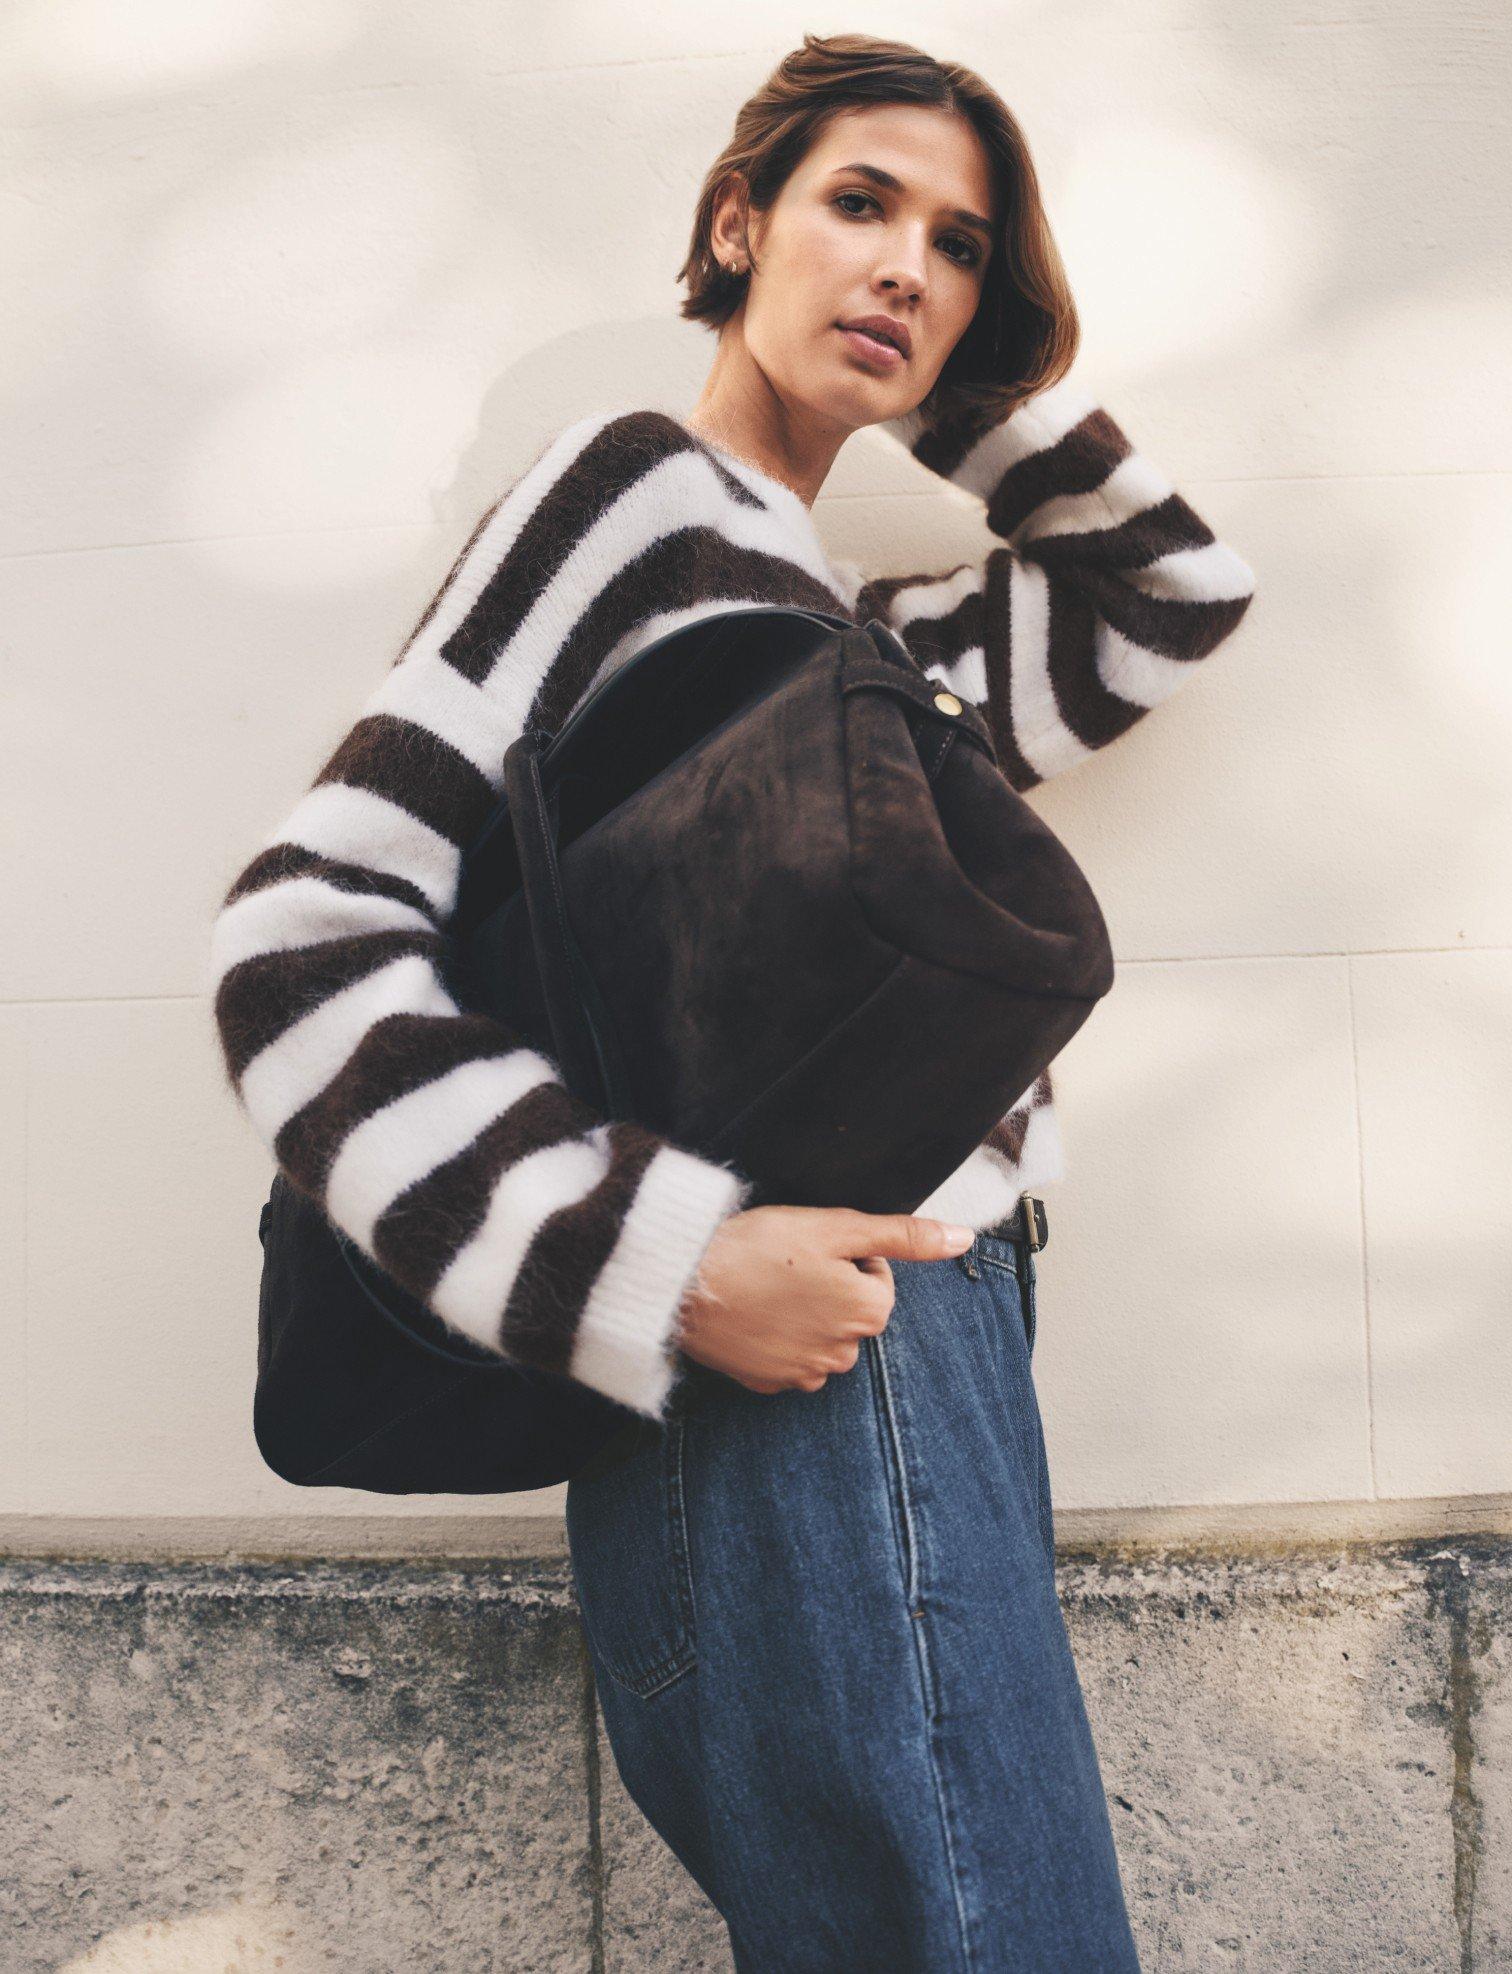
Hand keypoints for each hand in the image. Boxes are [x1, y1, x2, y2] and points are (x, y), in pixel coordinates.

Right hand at [675, 1204, 974, 1396]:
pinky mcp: (768, 1383)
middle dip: (828, 1287)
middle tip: (785, 1264)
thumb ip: (903, 1235)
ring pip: (821, 1336)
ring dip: (804, 1314)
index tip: (810, 1247)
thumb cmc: (759, 1248)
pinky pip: (788, 1358)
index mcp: (868, 1312)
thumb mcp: (837, 1228)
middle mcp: (844, 1354)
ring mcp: (804, 1374)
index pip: (875, 1275)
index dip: (844, 1253)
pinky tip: (752, 1314)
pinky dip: (776, 1338)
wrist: (685, 1285)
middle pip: (851, 1309)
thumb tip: (964, 1238)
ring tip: (765, 1287)